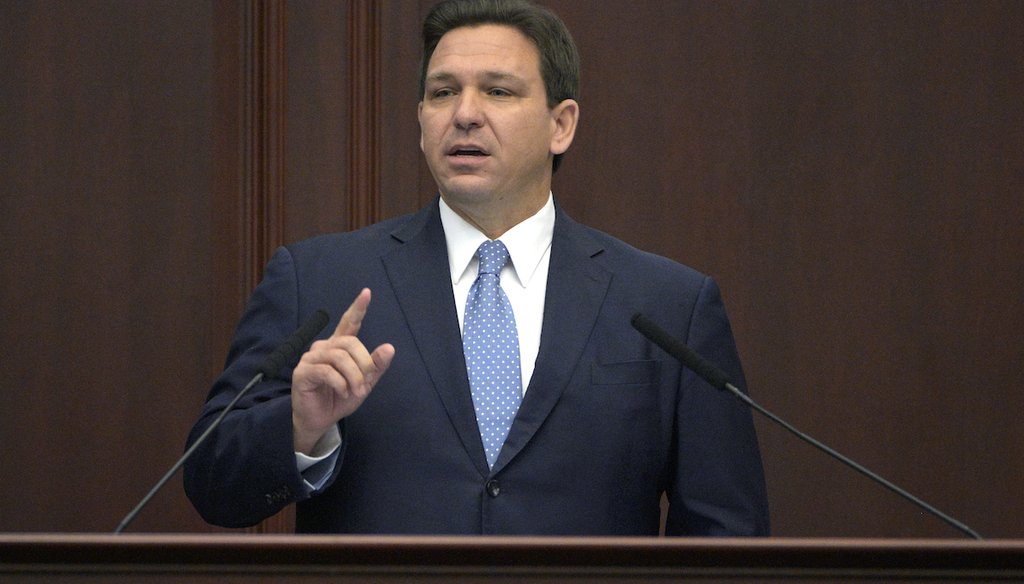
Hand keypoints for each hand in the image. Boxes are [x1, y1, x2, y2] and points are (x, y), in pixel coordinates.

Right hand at [291, 288, 394, 453]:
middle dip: (363, 364)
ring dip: (353, 377)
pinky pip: (327, 371)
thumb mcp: (364, 383)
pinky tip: (343, 392)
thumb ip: (376, 367)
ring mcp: (311, 358)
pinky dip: (340, 383)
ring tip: (354, 391)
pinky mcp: (302, 372)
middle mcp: (324, 347)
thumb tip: (390, 347)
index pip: (349, 323)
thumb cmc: (340, 398)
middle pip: (350, 343)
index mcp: (339, 347)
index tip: (367, 292)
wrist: (320, 420)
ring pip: (339, 357)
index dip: (358, 308)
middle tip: (364, 385)